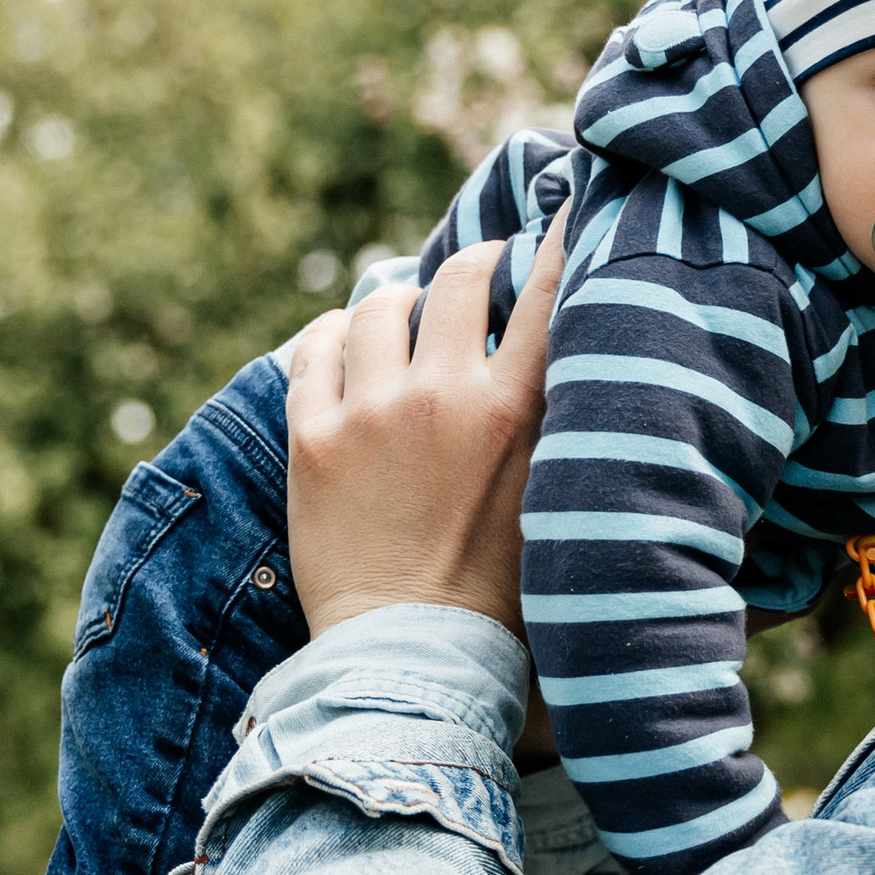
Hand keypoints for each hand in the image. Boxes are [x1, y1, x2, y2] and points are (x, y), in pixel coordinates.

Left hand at [284, 235, 558, 639]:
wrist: (418, 655)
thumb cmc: (504, 588)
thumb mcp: (555, 491)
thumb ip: (556, 417)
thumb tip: (561, 351)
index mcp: (516, 409)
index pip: (545, 292)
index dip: (552, 245)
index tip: (556, 219)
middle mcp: (442, 395)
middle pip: (459, 279)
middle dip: (475, 265)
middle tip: (481, 271)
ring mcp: (371, 413)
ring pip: (382, 306)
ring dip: (400, 302)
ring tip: (408, 318)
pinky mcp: (313, 439)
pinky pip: (315, 349)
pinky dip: (334, 334)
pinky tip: (346, 343)